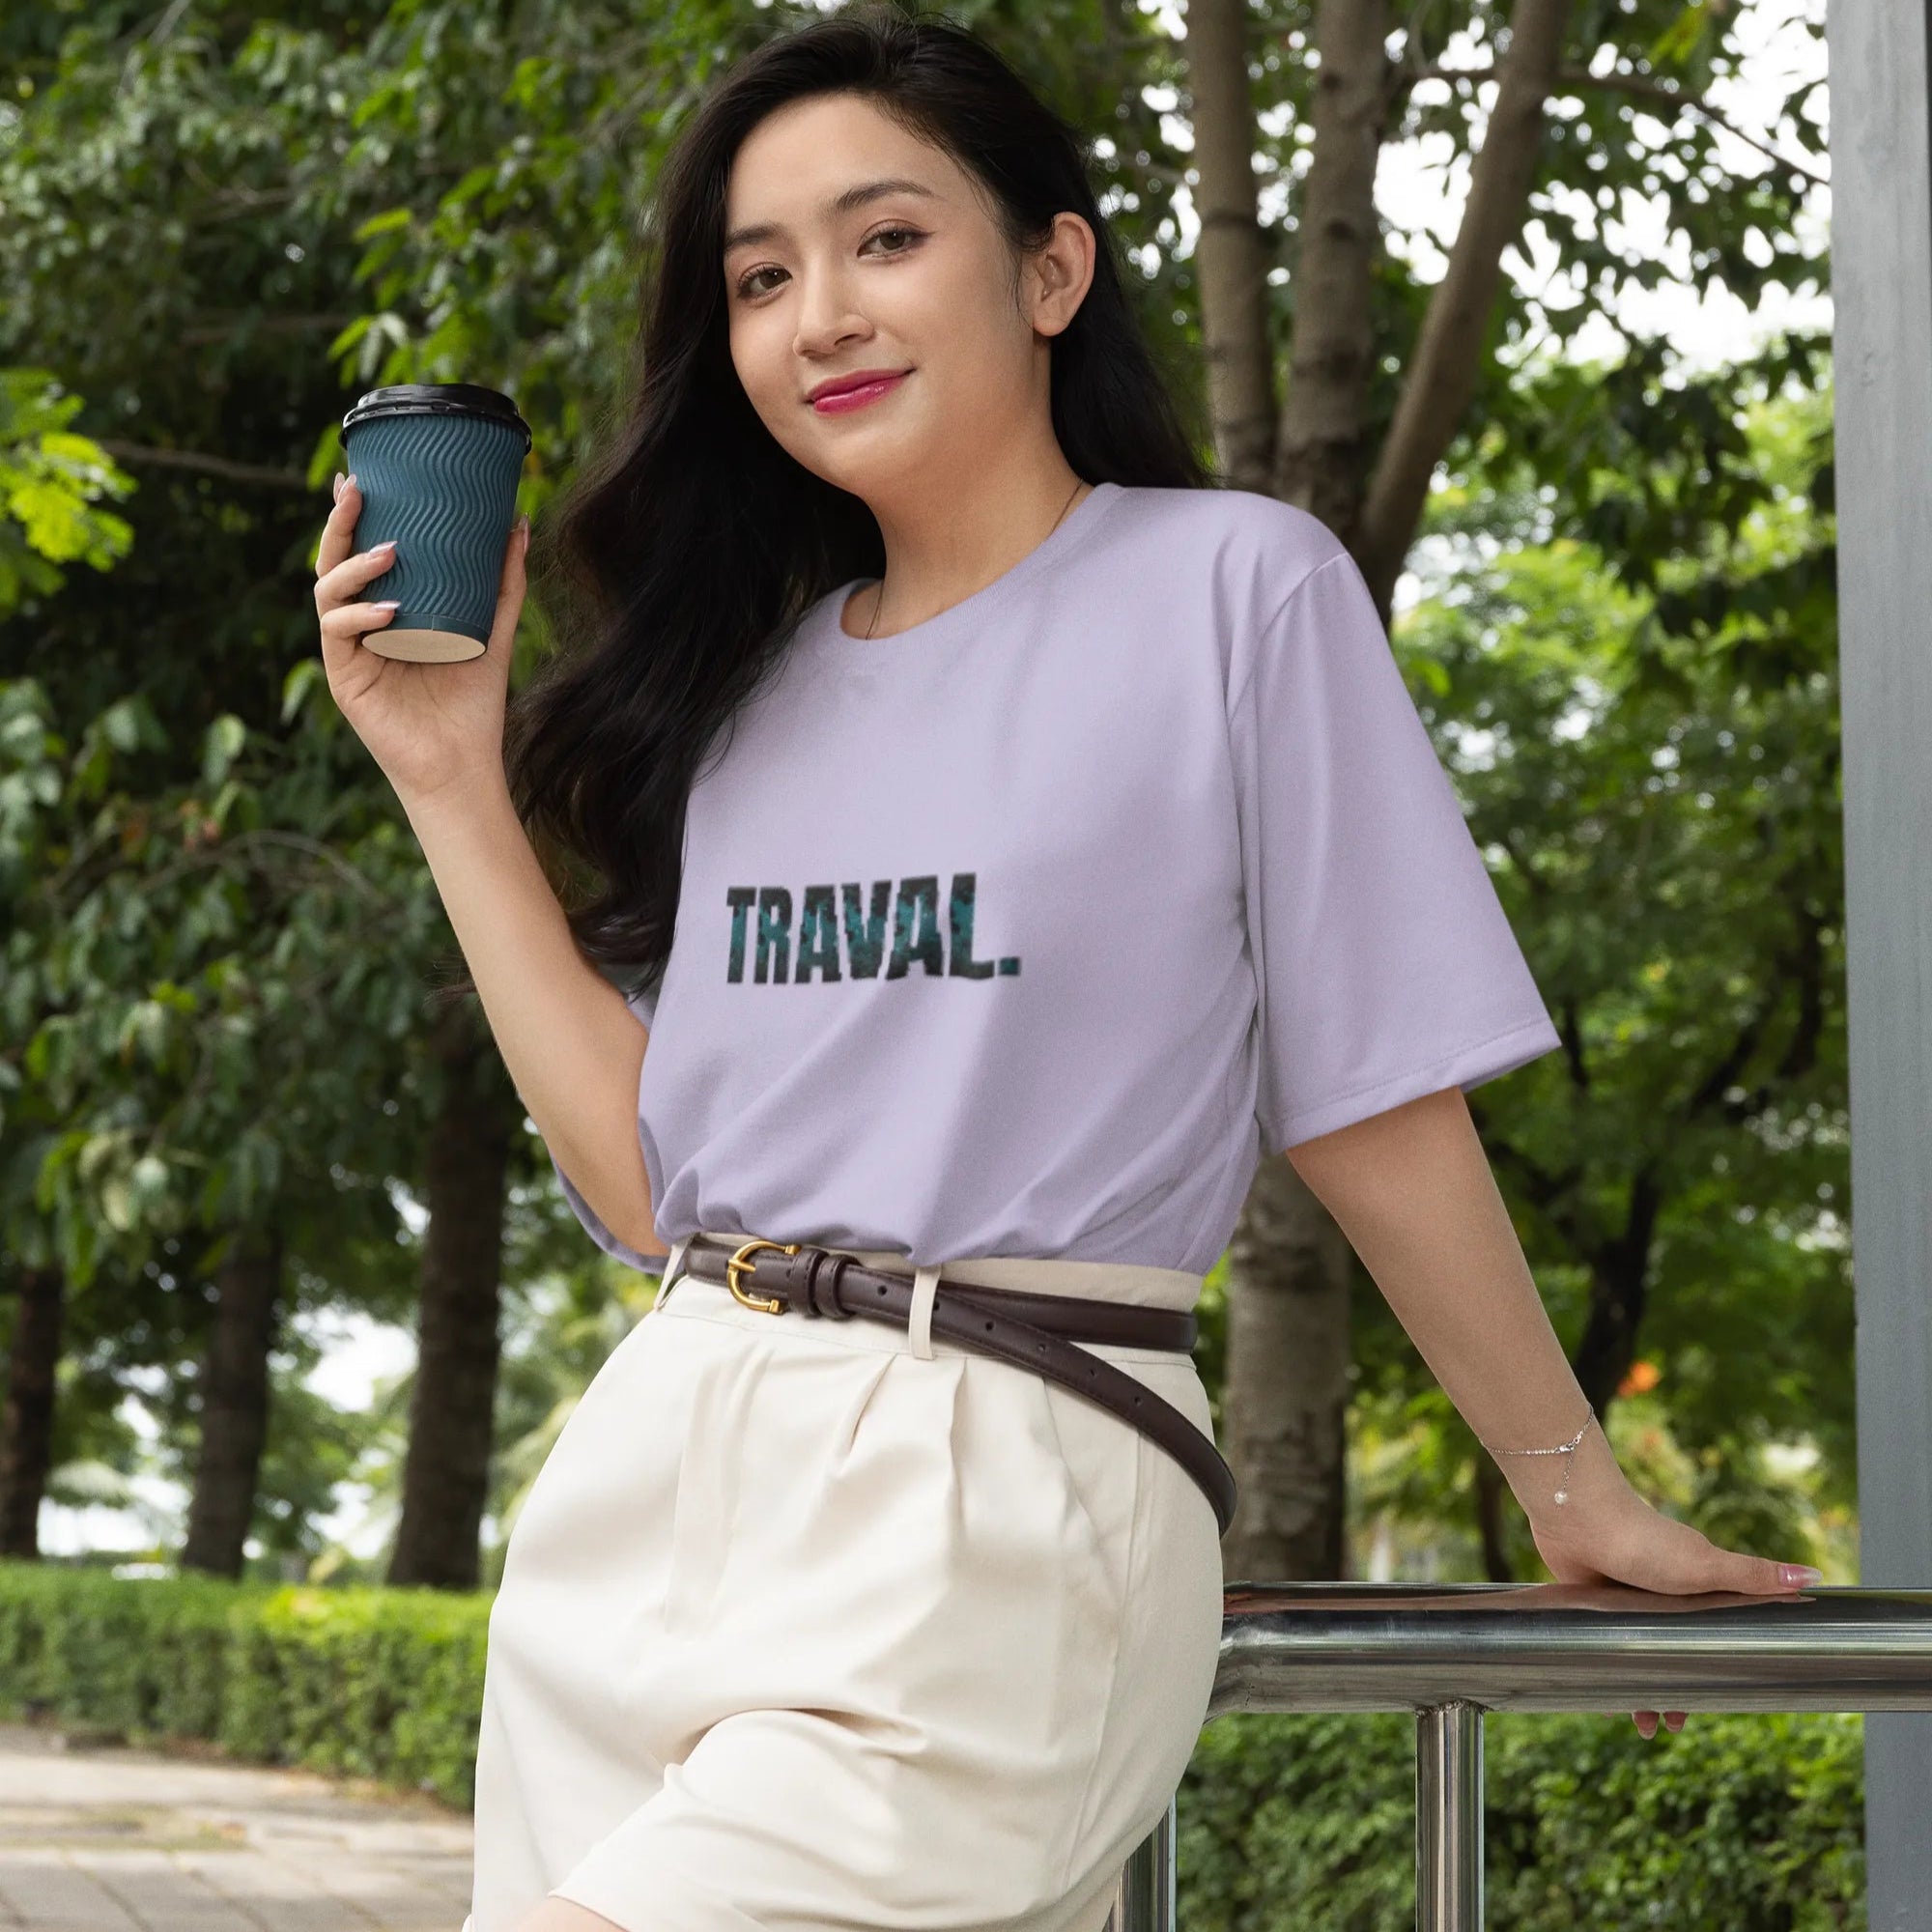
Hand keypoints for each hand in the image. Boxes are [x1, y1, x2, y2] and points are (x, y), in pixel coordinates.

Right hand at [313, 470, 528, 805]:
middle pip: (333, 562)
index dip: (354, 516)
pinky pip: (337, 632)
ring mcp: (348, 650)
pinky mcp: (344, 677)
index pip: (362, 553)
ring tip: (390, 552)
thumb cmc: (473, 704)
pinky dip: (360, 615)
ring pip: (327, 590)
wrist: (463, 766)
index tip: (360, 476)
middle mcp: (361, 625)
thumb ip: (503, 581)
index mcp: (388, 610)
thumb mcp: (494, 631)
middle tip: (354, 490)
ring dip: (353, 566)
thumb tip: (517, 521)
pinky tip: (388, 610)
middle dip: (339, 524)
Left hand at [1518, 1445, 1822, 1739]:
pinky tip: (1600, 1698)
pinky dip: (1605, 1670)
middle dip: (1675, 1690)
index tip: (1719, 1702)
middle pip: (1673, 1653)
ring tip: (1641, 1726)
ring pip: (1638, 1656)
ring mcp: (1625, 1602)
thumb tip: (1814, 1576)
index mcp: (1693, 1588)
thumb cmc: (1644, 1539)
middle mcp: (1660, 1597)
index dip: (1716, 1670)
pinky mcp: (1593, 1604)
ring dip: (1640, 1689)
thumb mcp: (1706, 1566)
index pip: (1712, 1638)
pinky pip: (1604, 1646)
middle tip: (1674, 1724)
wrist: (1577, 1517)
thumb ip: (1754, 1576)